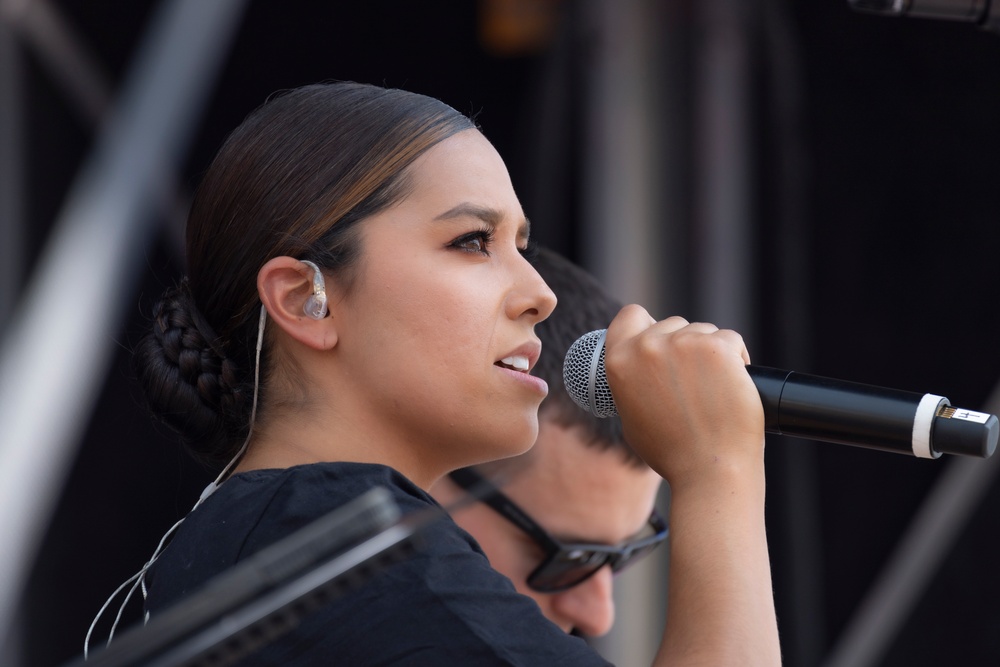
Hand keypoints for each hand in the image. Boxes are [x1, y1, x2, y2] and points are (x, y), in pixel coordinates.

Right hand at [603, 305, 764, 486]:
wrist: (709, 470)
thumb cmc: (671, 452)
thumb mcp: (630, 415)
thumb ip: (632, 381)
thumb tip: (642, 366)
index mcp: (619, 360)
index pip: (631, 315)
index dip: (647, 325)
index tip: (662, 341)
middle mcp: (647, 346)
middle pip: (673, 324)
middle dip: (685, 345)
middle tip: (695, 381)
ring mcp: (683, 344)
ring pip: (703, 331)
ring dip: (711, 352)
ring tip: (715, 389)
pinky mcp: (718, 348)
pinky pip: (730, 339)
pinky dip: (736, 358)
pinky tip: (734, 383)